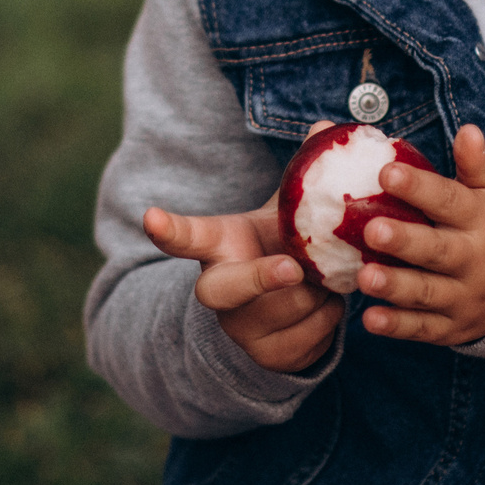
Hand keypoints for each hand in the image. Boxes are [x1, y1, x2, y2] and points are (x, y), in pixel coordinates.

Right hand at [146, 192, 344, 373]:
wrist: (287, 312)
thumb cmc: (279, 247)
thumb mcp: (282, 215)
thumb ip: (299, 178)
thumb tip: (324, 126)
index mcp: (217, 248)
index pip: (185, 237)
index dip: (168, 229)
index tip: (151, 217)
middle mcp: (219, 291)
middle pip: (231, 288)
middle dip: (262, 278)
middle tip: (292, 267)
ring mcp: (240, 330)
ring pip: (292, 307)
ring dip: (321, 290)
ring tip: (320, 276)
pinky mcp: (270, 358)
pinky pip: (316, 333)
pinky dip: (333, 314)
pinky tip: (324, 302)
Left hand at [355, 124, 484, 345]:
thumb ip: (478, 163)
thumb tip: (468, 131)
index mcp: (480, 219)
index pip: (449, 201)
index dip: (419, 187)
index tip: (387, 172)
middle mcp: (474, 259)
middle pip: (436, 251)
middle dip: (404, 242)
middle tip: (371, 230)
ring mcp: (464, 297)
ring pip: (427, 293)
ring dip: (395, 286)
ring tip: (364, 277)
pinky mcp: (454, 326)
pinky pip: (424, 329)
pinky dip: (398, 327)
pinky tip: (371, 320)